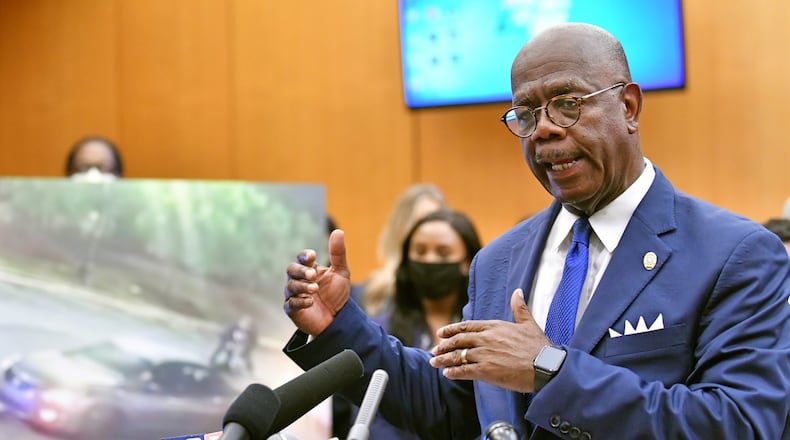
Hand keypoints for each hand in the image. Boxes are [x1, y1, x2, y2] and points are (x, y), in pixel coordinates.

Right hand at [284, 229, 351, 335]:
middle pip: (291, 270)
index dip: (304, 256)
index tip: (312, 256)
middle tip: (313, 275)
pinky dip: (300, 301)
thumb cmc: (336, 294)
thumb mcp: (341, 272)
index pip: (302, 258)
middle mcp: (299, 280)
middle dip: (301, 271)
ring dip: (302, 286)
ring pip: (290, 286)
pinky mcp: (293, 310)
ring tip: (315, 289)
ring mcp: (294, 295)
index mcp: (310, 269)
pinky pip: (290, 304)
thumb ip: (338, 254)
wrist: (338, 319)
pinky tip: (311, 301)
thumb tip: (338, 231)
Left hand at [429, 289, 549, 392]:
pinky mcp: (486, 370)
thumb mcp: (528, 323)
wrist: (545, 366)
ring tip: (434, 362)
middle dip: (444, 345)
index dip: (451, 329)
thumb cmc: (539, 346)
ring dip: (444, 359)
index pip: (467, 326)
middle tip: (434, 349)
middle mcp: (486, 338)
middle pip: (458, 340)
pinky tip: (447, 374)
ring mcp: (485, 354)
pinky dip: (454, 372)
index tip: (440, 332)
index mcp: (494, 326)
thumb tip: (517, 291)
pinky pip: (465, 370)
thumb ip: (519, 308)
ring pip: (458, 355)